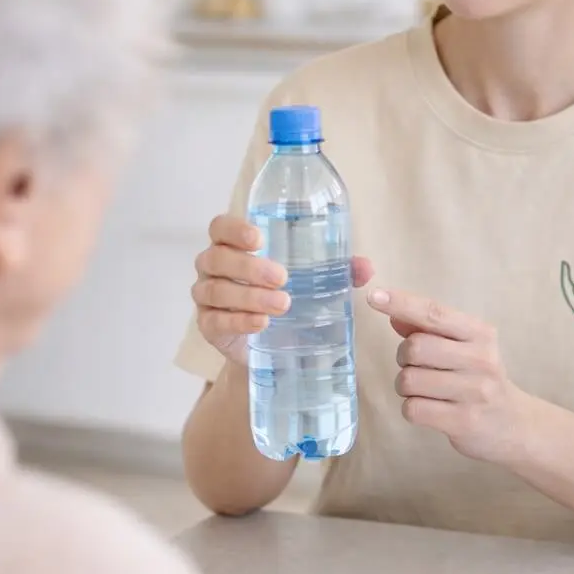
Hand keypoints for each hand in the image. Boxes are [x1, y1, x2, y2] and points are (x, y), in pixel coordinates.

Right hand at [192, 214, 373, 367]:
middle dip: (249, 267)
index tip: (259, 238)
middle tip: (283, 277)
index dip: (234, 229)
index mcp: (233, 246)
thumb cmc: (285, 296)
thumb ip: (337, 270)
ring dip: (250, 296)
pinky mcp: (208, 326)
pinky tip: (261, 324)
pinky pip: (215, 321)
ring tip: (282, 304)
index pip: (220, 227)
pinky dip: (239, 321)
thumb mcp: (310, 281)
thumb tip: (367, 267)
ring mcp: (206, 298)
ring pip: (215, 290)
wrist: (270, 346)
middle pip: (216, 258)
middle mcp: (213, 268)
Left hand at [367, 288, 529, 463]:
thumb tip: (393, 313)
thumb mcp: (463, 347)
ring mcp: (474, 392)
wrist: (515, 424)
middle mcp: (480, 359)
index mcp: (480, 333)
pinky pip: (413, 409)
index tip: (374, 296)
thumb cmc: (479, 378)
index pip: (434, 313)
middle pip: (415, 348)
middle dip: (403, 357)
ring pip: (410, 380)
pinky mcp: (464, 421)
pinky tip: (429, 409)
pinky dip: (411, 408)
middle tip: (416, 366)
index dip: (402, 303)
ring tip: (424, 390)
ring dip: (405, 386)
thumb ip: (428, 329)